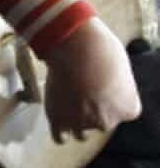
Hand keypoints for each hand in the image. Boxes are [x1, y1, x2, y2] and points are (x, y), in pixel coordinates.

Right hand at [43, 17, 141, 142]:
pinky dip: (60, 132)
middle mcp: (107, 121)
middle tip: (83, 92)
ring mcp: (81, 122)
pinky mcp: (58, 119)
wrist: (74, 48)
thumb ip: (116, 84)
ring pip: (81, 133)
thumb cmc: (100, 50)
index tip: (103, 89)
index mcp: (129, 108)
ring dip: (77, 122)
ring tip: (69, 105)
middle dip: (92, 111)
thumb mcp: (120, 66)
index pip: (123, 112)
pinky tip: (58, 120)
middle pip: (101, 123)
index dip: (111, 100)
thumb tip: (105, 81)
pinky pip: (59, 137)